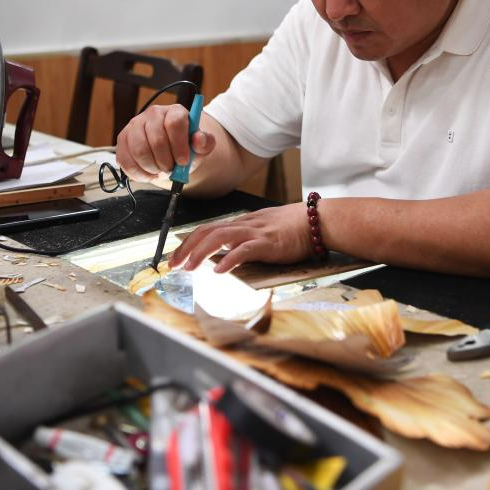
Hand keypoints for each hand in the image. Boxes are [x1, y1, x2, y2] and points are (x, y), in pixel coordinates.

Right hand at [115, 104, 215, 181]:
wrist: (170, 153)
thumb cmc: (186, 149)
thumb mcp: (200, 147)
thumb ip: (205, 143)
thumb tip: (199, 139)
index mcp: (175, 112)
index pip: (174, 123)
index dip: (179, 145)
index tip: (183, 162)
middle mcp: (153, 114)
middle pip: (156, 139)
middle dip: (165, 161)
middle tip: (171, 169)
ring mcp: (135, 125)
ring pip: (139, 151)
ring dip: (152, 168)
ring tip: (161, 171)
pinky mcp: (122, 139)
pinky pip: (126, 160)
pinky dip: (139, 173)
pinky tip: (149, 174)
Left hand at [170, 204, 312, 273]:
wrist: (317, 220)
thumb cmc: (292, 228)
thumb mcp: (261, 232)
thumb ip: (243, 241)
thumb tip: (223, 254)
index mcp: (241, 223)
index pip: (207, 230)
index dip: (187, 243)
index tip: (175, 258)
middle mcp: (244, 225)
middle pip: (207, 232)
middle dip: (186, 249)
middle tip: (172, 265)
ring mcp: (255, 233)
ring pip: (220, 238)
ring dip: (201, 253)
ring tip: (189, 268)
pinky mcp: (268, 243)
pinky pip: (245, 250)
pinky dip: (230, 259)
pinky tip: (220, 270)